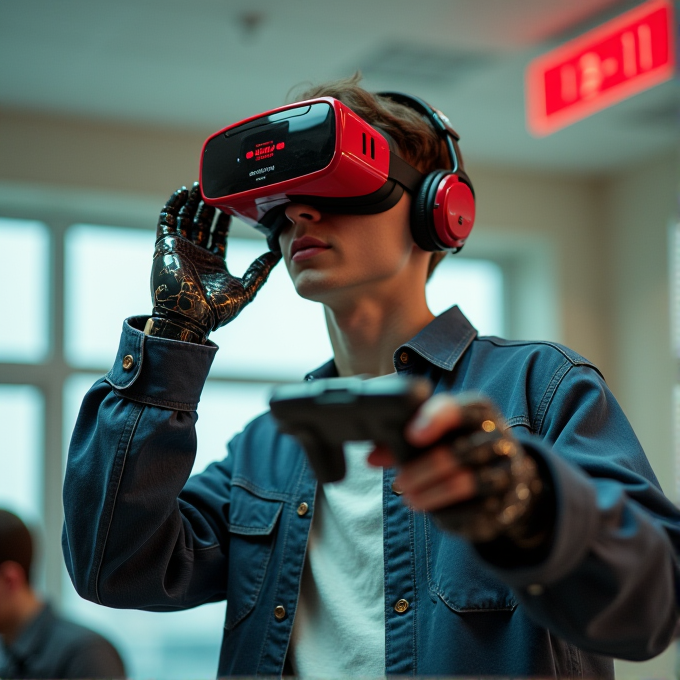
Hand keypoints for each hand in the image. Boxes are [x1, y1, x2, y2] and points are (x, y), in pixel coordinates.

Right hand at [146, 183, 280, 342]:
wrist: (189, 317)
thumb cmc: (216, 310)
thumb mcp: (246, 288)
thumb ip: (260, 270)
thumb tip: (277, 254)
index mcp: (213, 263)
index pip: (218, 234)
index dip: (224, 218)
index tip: (230, 202)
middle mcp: (196, 254)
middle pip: (201, 223)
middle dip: (207, 205)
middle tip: (214, 188)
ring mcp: (180, 249)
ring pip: (185, 218)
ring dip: (191, 202)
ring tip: (199, 185)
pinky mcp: (164, 247)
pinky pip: (166, 221)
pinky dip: (173, 206)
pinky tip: (182, 193)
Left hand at [368, 394, 545, 543]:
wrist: (508, 475)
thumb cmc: (460, 445)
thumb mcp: (438, 434)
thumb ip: (404, 439)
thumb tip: (371, 457)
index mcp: (480, 411)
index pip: (458, 409)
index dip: (434, 420)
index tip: (411, 435)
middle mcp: (500, 438)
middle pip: (459, 453)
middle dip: (423, 470)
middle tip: (399, 482)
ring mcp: (508, 471)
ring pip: (467, 483)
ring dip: (432, 494)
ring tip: (409, 500)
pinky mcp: (508, 502)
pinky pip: (477, 511)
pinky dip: (450, 514)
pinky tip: (434, 513)